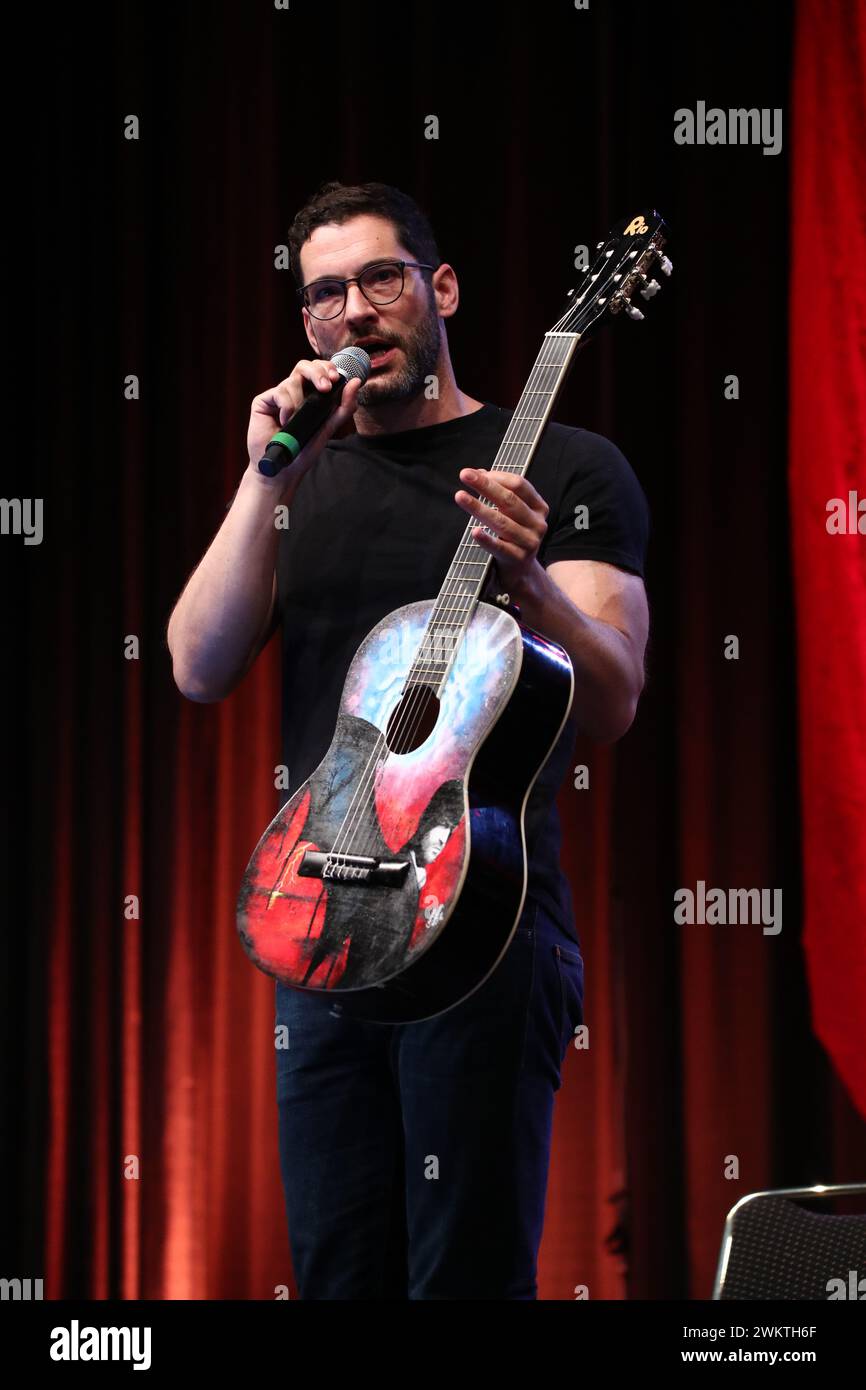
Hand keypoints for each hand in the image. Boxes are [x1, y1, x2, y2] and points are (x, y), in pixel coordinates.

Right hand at [246, 359, 361, 479]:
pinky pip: (279, 392)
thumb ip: (344, 407)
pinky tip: (285, 422)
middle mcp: (293, 392)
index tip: (335, 378)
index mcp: (309, 395)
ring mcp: (277, 396)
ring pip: (292, 380)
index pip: (318, 371)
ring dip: (300, 400)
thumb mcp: (329, 427)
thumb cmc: (303, 450)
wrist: (283, 468)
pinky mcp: (263, 401)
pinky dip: (287, 407)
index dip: (326, 368)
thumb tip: (356, 382)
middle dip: (318, 372)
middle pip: (304, 366)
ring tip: (296, 421)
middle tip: (325, 387)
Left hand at [455, 468, 548, 598]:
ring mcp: (529, 541)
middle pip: (509, 500)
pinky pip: (499, 547)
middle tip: (465, 475)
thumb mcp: (512, 513)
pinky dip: (487, 539)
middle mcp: (537, 523)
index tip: (474, 472)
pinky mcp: (518, 558)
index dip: (496, 477)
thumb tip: (479, 473)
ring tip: (460, 496)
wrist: (522, 571)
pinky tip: (474, 532)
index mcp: (539, 507)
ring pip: (501, 522)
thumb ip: (500, 493)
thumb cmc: (514, 536)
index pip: (519, 485)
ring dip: (478, 508)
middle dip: (485, 485)